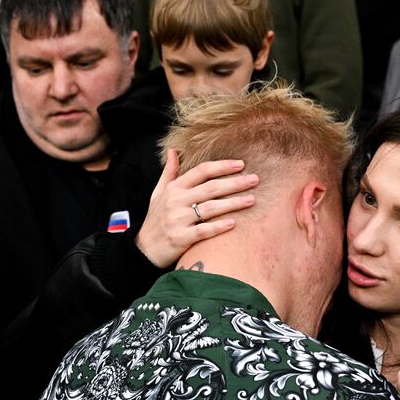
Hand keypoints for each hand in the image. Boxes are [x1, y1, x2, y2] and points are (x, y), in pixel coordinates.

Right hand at [134, 150, 258, 267]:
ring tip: (252, 199)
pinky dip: (218, 226)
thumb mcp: (159, 193)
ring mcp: (178, 220)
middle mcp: (176, 201)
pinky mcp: (180, 238)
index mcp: (174, 188)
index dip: (222, 166)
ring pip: (210, 208)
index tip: (241, 164)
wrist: (144, 249)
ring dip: (233, 203)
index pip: (201, 171)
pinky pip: (203, 230)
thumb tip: (174, 150)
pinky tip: (234, 223)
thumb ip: (170, 172)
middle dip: (235, 183)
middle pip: (211, 188)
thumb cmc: (156, 219)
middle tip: (255, 180)